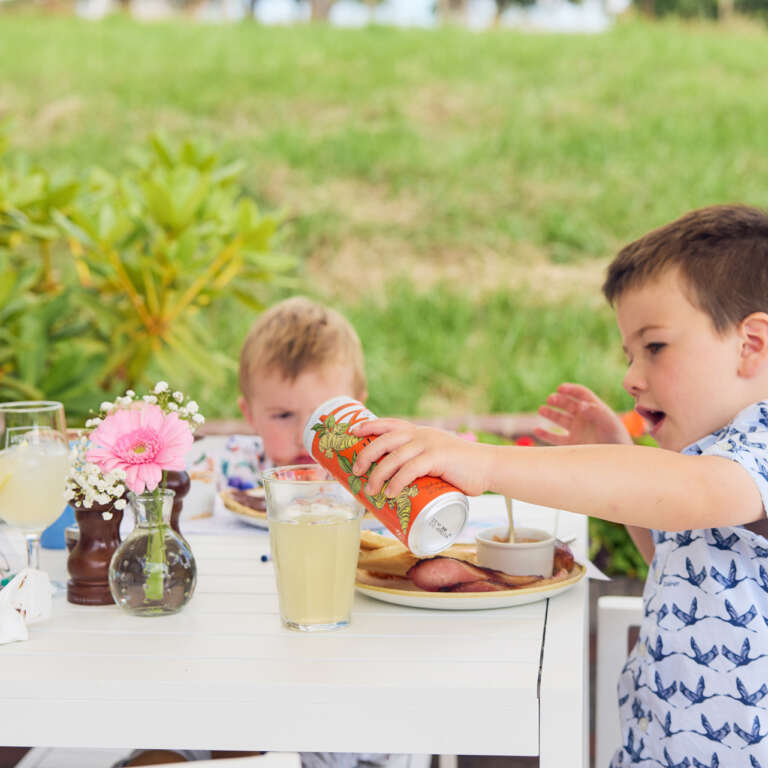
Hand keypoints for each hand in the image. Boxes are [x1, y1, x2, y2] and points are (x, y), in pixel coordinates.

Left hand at [351, 419, 491, 497]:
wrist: (489, 467)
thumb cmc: (460, 469)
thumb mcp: (437, 458)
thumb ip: (421, 464)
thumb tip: (398, 484)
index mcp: (420, 432)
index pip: (390, 424)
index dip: (369, 426)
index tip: (352, 432)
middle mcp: (422, 434)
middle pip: (385, 439)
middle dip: (366, 454)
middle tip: (356, 471)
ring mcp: (430, 445)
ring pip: (394, 457)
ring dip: (378, 474)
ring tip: (370, 490)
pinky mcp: (438, 458)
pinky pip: (411, 469)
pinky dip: (398, 481)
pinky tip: (391, 492)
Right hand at [535, 383, 631, 445]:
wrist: (617, 460)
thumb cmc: (617, 439)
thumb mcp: (609, 423)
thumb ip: (595, 412)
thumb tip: (579, 404)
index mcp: (594, 409)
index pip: (581, 394)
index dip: (570, 389)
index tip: (560, 388)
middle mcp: (584, 418)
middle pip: (568, 404)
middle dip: (559, 400)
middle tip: (550, 399)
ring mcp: (577, 430)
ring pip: (560, 419)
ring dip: (550, 413)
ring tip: (541, 409)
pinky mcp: (572, 444)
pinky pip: (556, 438)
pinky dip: (546, 434)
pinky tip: (537, 430)